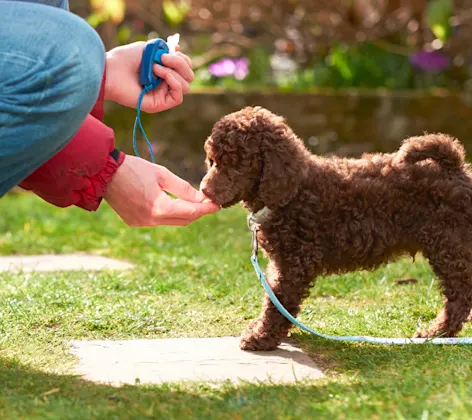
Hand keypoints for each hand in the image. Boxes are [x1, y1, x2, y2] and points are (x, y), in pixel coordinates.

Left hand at [104, 41, 193, 112]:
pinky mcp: (159, 104)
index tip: (173, 49)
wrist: (110, 71)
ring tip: (155, 67)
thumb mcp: (149, 49)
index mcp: (164, 72)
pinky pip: (178, 97)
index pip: (186, 68)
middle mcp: (165, 84)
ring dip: (173, 72)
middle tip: (163, 57)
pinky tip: (160, 74)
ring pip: (186, 86)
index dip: (183, 59)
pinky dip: (174, 82)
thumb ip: (166, 50)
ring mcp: (163, 95)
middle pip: (189, 77)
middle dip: (180, 64)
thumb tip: (180, 51)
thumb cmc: (125, 59)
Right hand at [104, 156, 219, 226]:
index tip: (217, 205)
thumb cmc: (133, 169)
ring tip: (193, 202)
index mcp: (159, 208)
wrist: (103, 173)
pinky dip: (168, 214)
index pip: (191, 212)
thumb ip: (183, 188)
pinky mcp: (135, 222)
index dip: (206, 209)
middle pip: (184, 221)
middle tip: (208, 203)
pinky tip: (171, 203)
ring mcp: (142, 223)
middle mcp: (151, 220)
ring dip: (183, 213)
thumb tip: (201, 198)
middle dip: (197, 212)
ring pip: (171, 222)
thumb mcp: (162, 174)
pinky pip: (158, 221)